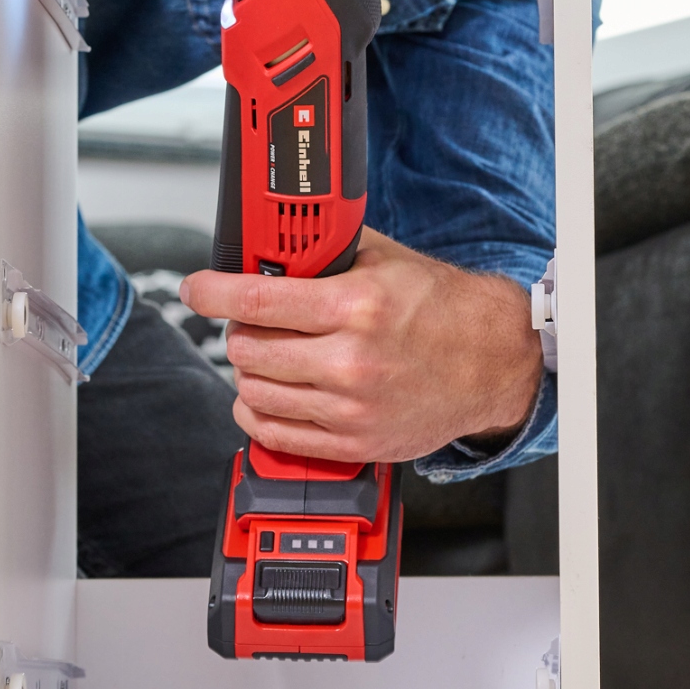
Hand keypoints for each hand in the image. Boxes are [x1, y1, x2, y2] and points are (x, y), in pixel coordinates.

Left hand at [179, 228, 543, 463]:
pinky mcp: (354, 443)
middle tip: (250, 321)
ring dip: (249, 371)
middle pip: (248, 349)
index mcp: (357, 307)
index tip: (197, 288)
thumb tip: (269, 246)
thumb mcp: (384, 261)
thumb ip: (325, 253)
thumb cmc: (442, 309)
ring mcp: (351, 408)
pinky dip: (257, 411)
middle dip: (239, 330)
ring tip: (266, 355)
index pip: (256, 300)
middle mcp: (351, 361)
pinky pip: (275, 434)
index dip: (212, 291)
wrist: (492, 360)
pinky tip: (266, 393)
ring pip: (255, 391)